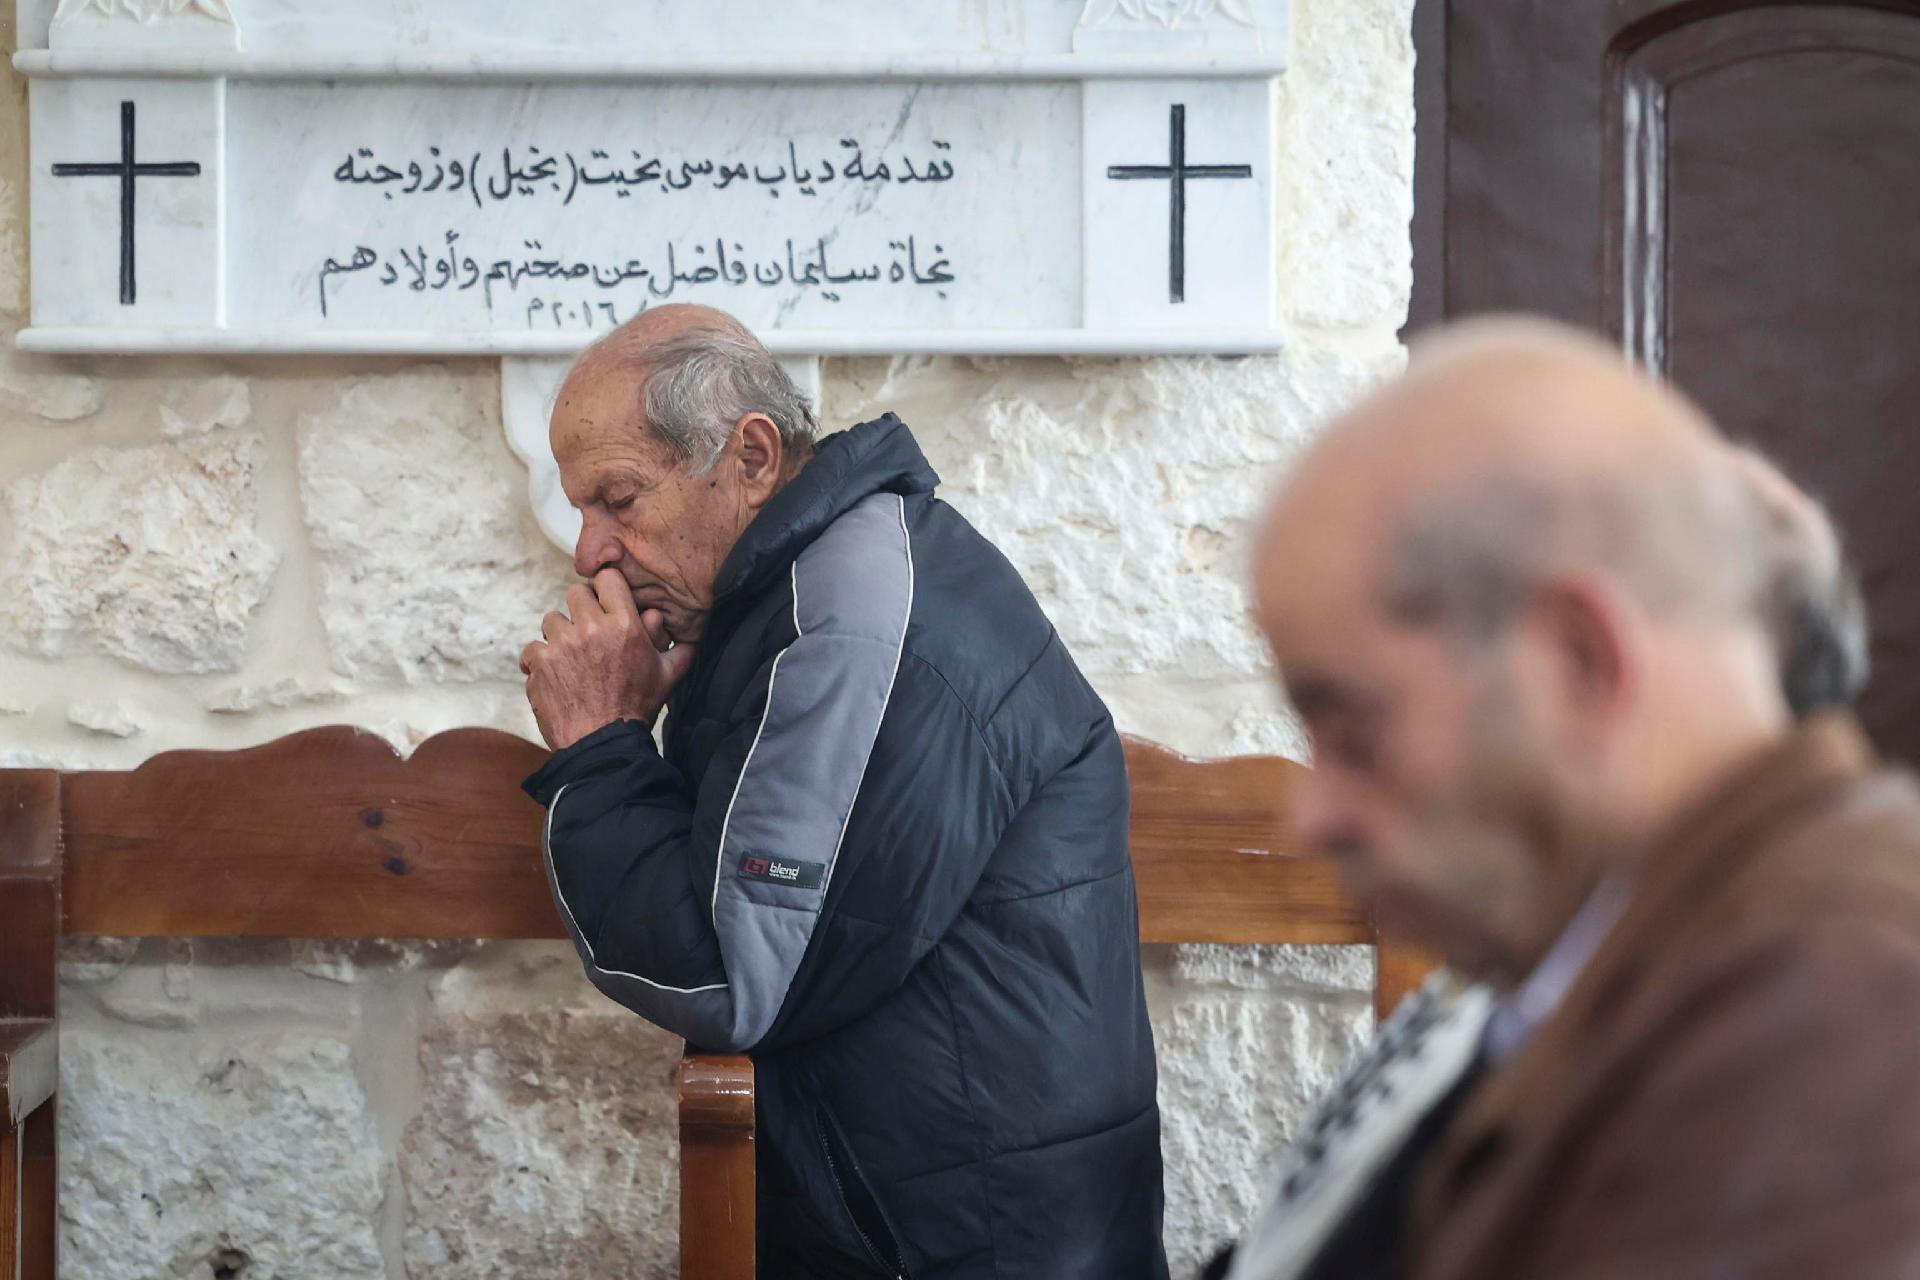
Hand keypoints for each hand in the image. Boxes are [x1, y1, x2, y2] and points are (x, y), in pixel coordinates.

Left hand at [520, 568, 697, 749]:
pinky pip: (533, 648)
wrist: (603, 744)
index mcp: (625, 625)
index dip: (604, 589)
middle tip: (587, 633)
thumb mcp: (666, 677)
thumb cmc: (635, 709)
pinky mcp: (540, 663)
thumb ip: (678, 648)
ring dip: (559, 635)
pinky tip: (553, 675)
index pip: (608, 578)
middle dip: (580, 610)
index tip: (603, 601)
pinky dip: (539, 661)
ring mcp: (562, 644)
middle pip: (576, 592)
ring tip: (570, 658)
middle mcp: (592, 628)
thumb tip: (684, 631)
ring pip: (552, 619)